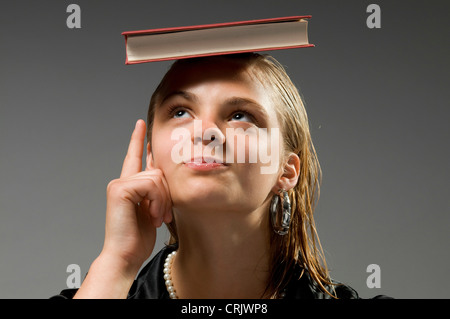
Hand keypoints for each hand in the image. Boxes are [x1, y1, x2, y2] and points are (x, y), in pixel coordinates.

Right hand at [74, 119, 171, 297]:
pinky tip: (152, 215)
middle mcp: (122, 182)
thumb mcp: (153, 210)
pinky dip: (158, 201)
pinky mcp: (120, 189)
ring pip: (157, 177)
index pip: (134, 157)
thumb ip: (156, 192)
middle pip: (157, 170)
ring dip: (163, 201)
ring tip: (156, 217)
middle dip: (166, 194)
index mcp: (129, 186)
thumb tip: (165, 176)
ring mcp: (119, 184)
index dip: (138, 139)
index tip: (141, 123)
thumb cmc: (138, 238)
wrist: (125, 256)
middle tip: (162, 215)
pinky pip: (151, 184)